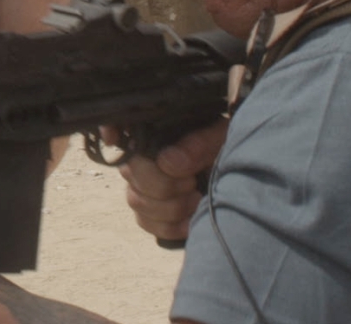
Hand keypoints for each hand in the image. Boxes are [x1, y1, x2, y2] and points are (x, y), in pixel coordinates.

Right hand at [115, 119, 228, 242]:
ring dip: (171, 207)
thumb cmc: (226, 149)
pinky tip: (190, 220)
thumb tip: (167, 162)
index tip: (115, 139)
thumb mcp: (221, 139)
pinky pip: (144, 221)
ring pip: (136, 200)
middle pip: (131, 173)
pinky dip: (170, 226)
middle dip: (165, 185)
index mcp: (154, 129)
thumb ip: (198, 145)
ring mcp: (139, 184)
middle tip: (192, 182)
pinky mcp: (148, 211)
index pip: (117, 123)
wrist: (240, 177)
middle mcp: (139, 154)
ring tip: (196, 198)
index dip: (110, 128)